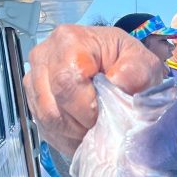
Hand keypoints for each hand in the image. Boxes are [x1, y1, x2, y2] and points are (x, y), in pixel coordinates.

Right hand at [23, 25, 162, 155]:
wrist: (118, 66)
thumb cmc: (129, 64)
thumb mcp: (143, 65)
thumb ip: (135, 74)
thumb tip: (116, 86)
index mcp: (69, 40)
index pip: (66, 83)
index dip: (87, 108)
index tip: (106, 114)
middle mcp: (43, 55)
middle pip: (53, 105)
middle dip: (80, 123)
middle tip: (102, 125)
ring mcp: (33, 78)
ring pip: (47, 119)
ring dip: (73, 132)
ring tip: (94, 128)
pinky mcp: (32, 99)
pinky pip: (44, 127)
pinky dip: (66, 136)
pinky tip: (84, 130)